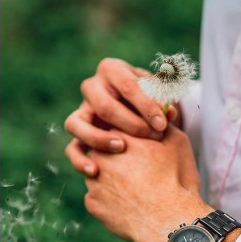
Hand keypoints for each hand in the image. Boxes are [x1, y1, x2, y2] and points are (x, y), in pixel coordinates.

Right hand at [64, 58, 178, 176]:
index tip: (163, 124)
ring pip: (76, 124)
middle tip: (153, 137)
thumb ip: (165, 100)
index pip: (128, 86)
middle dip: (131, 124)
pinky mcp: (79, 135)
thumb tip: (169, 113)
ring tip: (122, 148)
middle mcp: (92, 88)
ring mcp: (81, 111)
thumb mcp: (160, 93)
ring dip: (99, 139)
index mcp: (112, 70)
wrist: (137, 108)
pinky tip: (95, 172)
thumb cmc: (150, 98)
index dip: (146, 105)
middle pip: (104, 106)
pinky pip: (71, 148)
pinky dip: (80, 161)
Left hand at [84, 125, 211, 241]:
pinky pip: (98, 198)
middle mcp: (99, 156)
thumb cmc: (175, 180)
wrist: (169, 221)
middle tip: (138, 171)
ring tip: (136, 190)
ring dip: (112, 179)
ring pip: (98, 175)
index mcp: (118, 137)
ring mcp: (93, 182)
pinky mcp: (92, 204)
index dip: (131, 140)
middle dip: (117, 158)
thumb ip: (162, 124)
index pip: (115, 130)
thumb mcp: (177, 144)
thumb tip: (160, 115)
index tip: (141, 150)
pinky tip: (129, 205)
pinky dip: (110, 201)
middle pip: (103, 151)